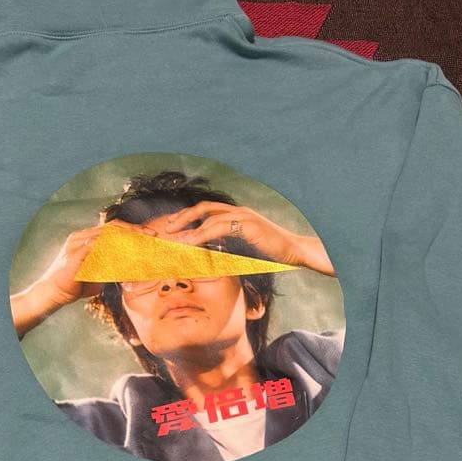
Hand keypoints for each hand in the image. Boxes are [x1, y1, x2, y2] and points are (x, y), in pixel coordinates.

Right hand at [11, 219, 158, 337]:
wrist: (53, 294)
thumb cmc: (75, 285)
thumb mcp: (98, 275)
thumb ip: (112, 269)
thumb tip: (131, 272)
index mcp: (87, 238)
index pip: (113, 228)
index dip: (132, 229)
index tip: (150, 235)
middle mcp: (82, 236)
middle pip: (113, 228)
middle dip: (134, 230)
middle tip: (152, 235)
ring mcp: (77, 244)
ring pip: (107, 236)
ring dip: (127, 240)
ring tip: (144, 245)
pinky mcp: (75, 255)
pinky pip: (98, 249)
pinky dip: (113, 252)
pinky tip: (127, 257)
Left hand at [161, 202, 335, 275]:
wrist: (295, 251)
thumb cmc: (273, 252)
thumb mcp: (247, 247)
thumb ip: (231, 244)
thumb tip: (214, 252)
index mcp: (237, 214)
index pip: (207, 211)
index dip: (188, 217)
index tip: (173, 227)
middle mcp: (238, 210)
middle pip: (203, 208)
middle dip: (182, 217)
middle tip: (166, 229)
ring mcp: (243, 215)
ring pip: (208, 217)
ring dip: (188, 226)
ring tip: (173, 238)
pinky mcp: (248, 224)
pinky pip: (219, 227)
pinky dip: (202, 234)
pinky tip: (191, 243)